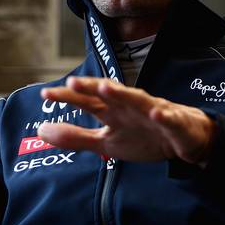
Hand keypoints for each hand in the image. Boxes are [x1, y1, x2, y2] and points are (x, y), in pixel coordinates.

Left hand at [37, 77, 214, 164]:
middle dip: (92, 87)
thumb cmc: (143, 135)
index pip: (87, 101)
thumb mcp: (105, 142)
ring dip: (123, 94)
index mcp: (112, 110)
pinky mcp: (174, 122)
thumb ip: (75, 137)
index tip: (45, 94)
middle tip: (73, 83)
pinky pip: (169, 119)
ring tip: (107, 88)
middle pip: (109, 94)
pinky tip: (157, 114)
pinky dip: (163, 116)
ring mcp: (153, 111)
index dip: (68, 97)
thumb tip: (40, 131)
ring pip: (137, 100)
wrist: (184, 139)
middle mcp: (130, 105)